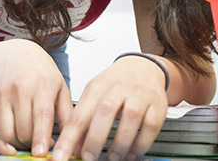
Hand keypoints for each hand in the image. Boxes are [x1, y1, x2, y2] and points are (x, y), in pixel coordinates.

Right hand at [0, 39, 72, 156]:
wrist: (15, 54)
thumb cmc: (41, 71)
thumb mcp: (60, 87)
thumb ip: (68, 114)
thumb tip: (76, 138)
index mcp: (43, 84)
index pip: (41, 116)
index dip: (40, 137)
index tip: (41, 153)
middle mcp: (22, 89)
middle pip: (24, 129)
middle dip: (33, 145)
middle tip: (43, 148)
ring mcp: (5, 94)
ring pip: (9, 132)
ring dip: (20, 145)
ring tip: (31, 142)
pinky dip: (9, 138)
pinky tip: (20, 134)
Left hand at [52, 55, 167, 160]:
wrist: (141, 67)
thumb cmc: (113, 84)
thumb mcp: (93, 96)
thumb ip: (83, 120)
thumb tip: (73, 148)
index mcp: (96, 88)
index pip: (78, 115)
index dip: (69, 138)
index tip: (60, 156)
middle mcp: (117, 89)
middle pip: (104, 111)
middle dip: (94, 139)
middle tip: (88, 158)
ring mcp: (138, 95)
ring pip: (131, 117)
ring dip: (120, 142)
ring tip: (112, 158)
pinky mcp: (157, 105)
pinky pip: (150, 125)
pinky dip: (141, 143)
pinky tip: (132, 154)